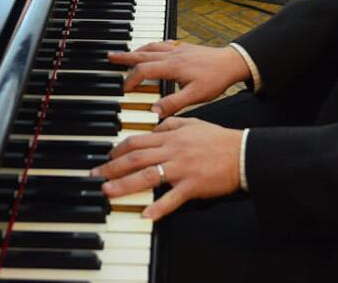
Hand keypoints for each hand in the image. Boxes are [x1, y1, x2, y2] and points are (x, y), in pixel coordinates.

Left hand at [92, 118, 242, 220]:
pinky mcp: (192, 185)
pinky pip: (172, 198)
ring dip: (124, 184)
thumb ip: (172, 122)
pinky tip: (145, 215)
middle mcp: (172, 151)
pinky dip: (158, 207)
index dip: (118, 150)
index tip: (107, 158)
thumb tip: (156, 124)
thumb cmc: (218, 139)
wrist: (241, 153)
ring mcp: (181, 169)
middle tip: (96, 176)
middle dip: (112, 168)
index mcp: (171, 136)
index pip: (137, 141)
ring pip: (147, 176)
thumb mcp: (194, 122)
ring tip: (108, 191)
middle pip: (135, 158)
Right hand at [108, 40, 249, 117]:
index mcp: (172, 67)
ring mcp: (178, 49)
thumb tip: (153, 110)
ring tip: (125, 53)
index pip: (144, 71)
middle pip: (143, 55)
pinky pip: (163, 44)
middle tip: (110, 56)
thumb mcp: (195, 96)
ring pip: (151, 47)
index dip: (131, 80)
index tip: (123, 89)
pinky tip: (152, 49)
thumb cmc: (216, 80)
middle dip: (125, 57)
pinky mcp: (184, 47)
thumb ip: (173, 103)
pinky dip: (152, 46)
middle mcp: (172, 55)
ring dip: (136, 50)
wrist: (232, 62)